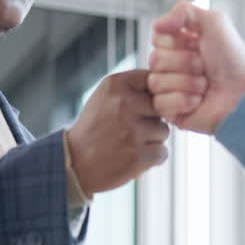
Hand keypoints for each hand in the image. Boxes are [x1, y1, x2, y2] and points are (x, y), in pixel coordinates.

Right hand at [67, 70, 168, 194]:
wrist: (74, 163)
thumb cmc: (94, 129)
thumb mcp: (105, 97)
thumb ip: (132, 88)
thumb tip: (170, 86)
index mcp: (115, 85)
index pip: (152, 80)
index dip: (150, 97)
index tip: (138, 108)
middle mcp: (124, 103)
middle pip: (161, 107)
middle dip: (152, 119)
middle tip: (131, 130)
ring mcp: (133, 130)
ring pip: (164, 131)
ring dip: (152, 140)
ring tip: (129, 145)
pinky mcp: (139, 155)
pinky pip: (163, 152)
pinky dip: (152, 158)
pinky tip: (133, 158)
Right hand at [148, 0, 244, 133]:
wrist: (244, 94)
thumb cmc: (233, 60)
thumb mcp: (214, 22)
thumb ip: (183, 10)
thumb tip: (156, 24)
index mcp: (179, 44)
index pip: (157, 37)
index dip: (176, 41)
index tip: (197, 44)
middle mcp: (172, 65)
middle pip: (155, 59)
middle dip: (184, 63)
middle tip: (204, 67)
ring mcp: (169, 89)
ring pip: (156, 82)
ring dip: (186, 83)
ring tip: (204, 85)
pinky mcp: (170, 111)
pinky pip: (161, 103)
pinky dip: (183, 101)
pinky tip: (198, 101)